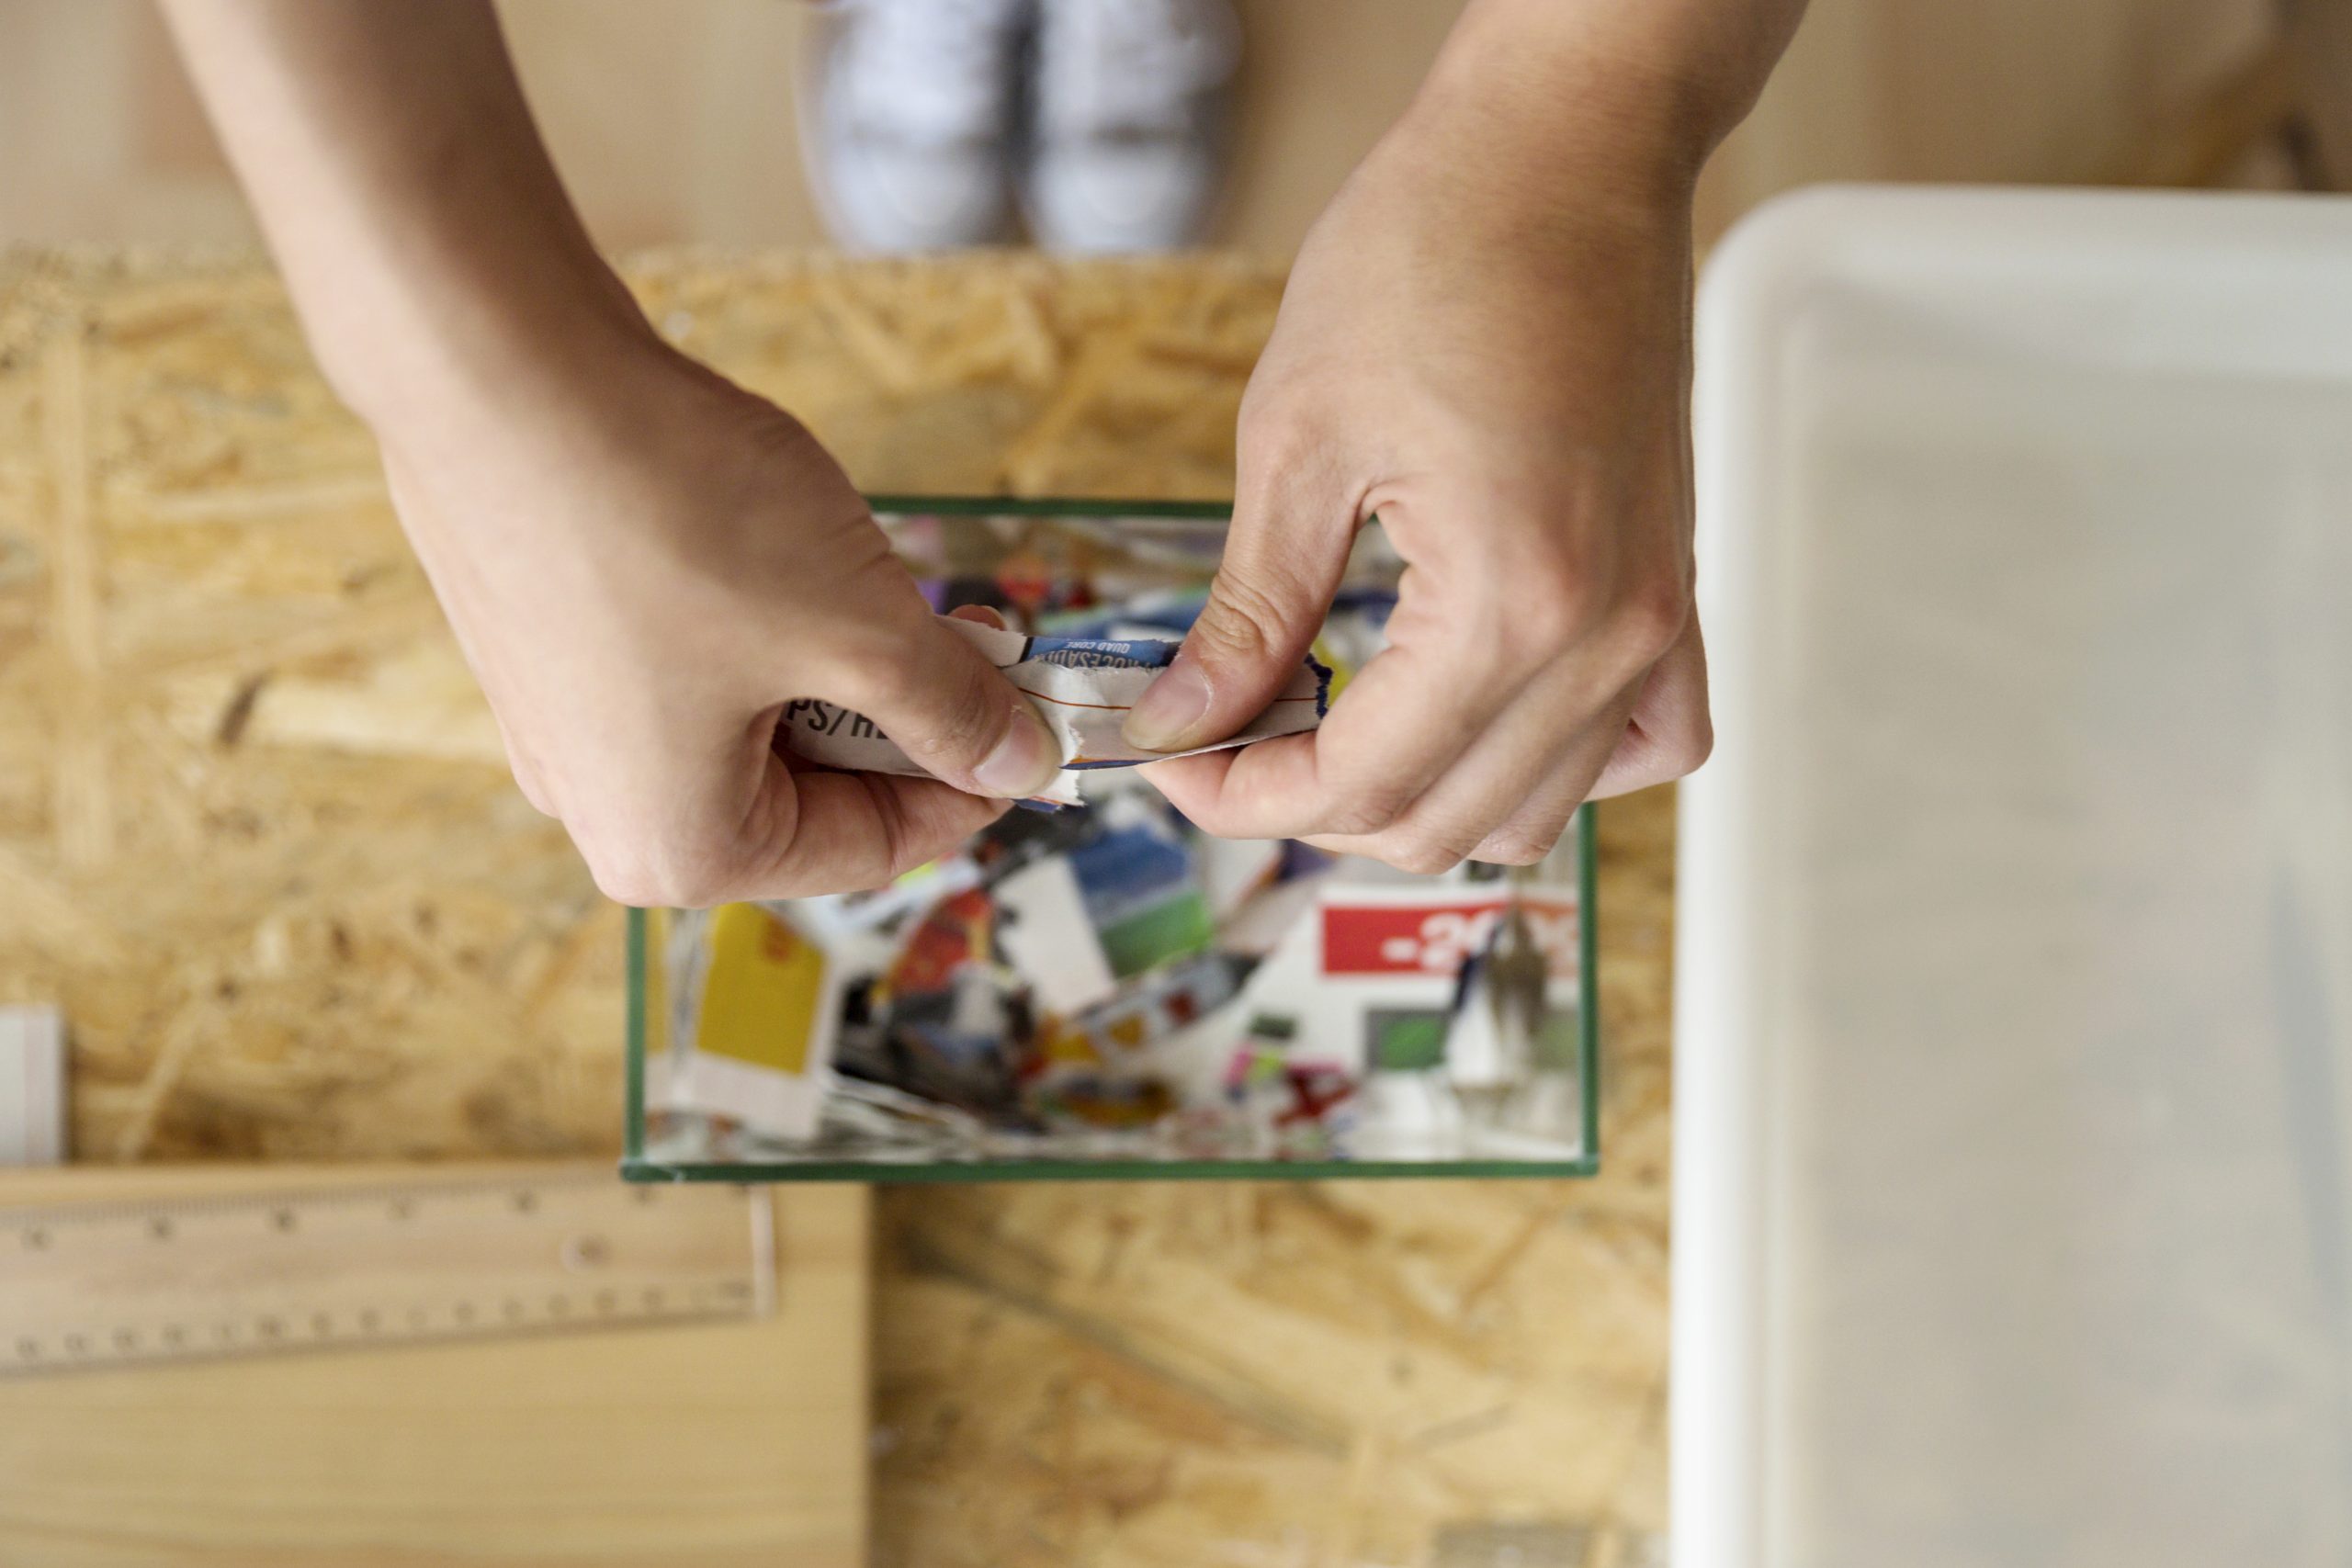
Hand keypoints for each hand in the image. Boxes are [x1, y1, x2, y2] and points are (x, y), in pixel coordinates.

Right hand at [378, 336, 1062, 906]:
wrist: (498, 369)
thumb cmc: (674, 515)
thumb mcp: (860, 626)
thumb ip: (953, 711)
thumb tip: (1023, 764)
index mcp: (681, 850)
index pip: (875, 848)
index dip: (973, 781)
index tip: (1035, 717)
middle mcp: (606, 813)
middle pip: (813, 791)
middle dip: (904, 710)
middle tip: (979, 625)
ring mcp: (563, 730)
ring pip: (756, 719)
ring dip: (837, 657)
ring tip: (878, 572)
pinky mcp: (545, 647)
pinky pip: (692, 665)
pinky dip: (763, 622)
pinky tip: (788, 545)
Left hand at [1127, 22, 1720, 872]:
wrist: (1566, 151)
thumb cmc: (1436, 251)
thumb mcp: (1299, 439)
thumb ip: (1250, 614)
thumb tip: (1183, 723)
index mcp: (1513, 602)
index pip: (1363, 783)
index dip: (1242, 797)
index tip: (1174, 765)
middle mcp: (1608, 635)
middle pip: (1444, 821)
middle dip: (1312, 806)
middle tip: (1227, 741)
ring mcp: (1656, 618)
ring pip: (1537, 810)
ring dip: (1420, 799)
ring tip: (1330, 728)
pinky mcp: (1675, 587)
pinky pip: (1646, 742)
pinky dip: (1556, 765)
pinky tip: (1481, 717)